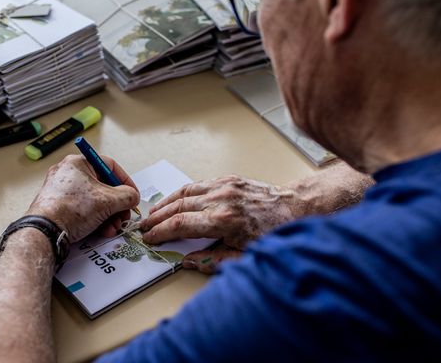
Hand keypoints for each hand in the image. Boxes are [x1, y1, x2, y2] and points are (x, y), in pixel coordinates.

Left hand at [26, 154, 139, 241]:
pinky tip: (102, 230)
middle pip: (103, 186)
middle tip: (123, 214)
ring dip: (108, 215)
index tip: (132, 194)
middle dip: (117, 204)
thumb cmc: (68, 210)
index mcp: (78, 163)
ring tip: (113, 226)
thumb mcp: (108, 201)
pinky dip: (96, 218)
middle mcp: (69, 173)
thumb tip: (132, 196)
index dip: (125, 181)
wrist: (46, 231)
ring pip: (94, 200)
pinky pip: (84, 208)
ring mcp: (62, 190)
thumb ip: (127, 195)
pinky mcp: (59, 205)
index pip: (110, 166)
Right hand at [141, 163, 373, 272]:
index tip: (149, 238)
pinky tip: (175, 199)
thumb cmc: (274, 234)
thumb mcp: (245, 257)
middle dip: (157, 218)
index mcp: (223, 220)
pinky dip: (183, 192)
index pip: (180, 225)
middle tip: (143, 226)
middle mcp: (221, 199)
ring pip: (185, 191)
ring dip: (166, 202)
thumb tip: (187, 262)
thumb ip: (212, 260)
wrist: (296, 209)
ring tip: (153, 213)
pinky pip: (199, 184)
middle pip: (178, 207)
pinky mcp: (229, 179)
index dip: (160, 233)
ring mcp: (224, 186)